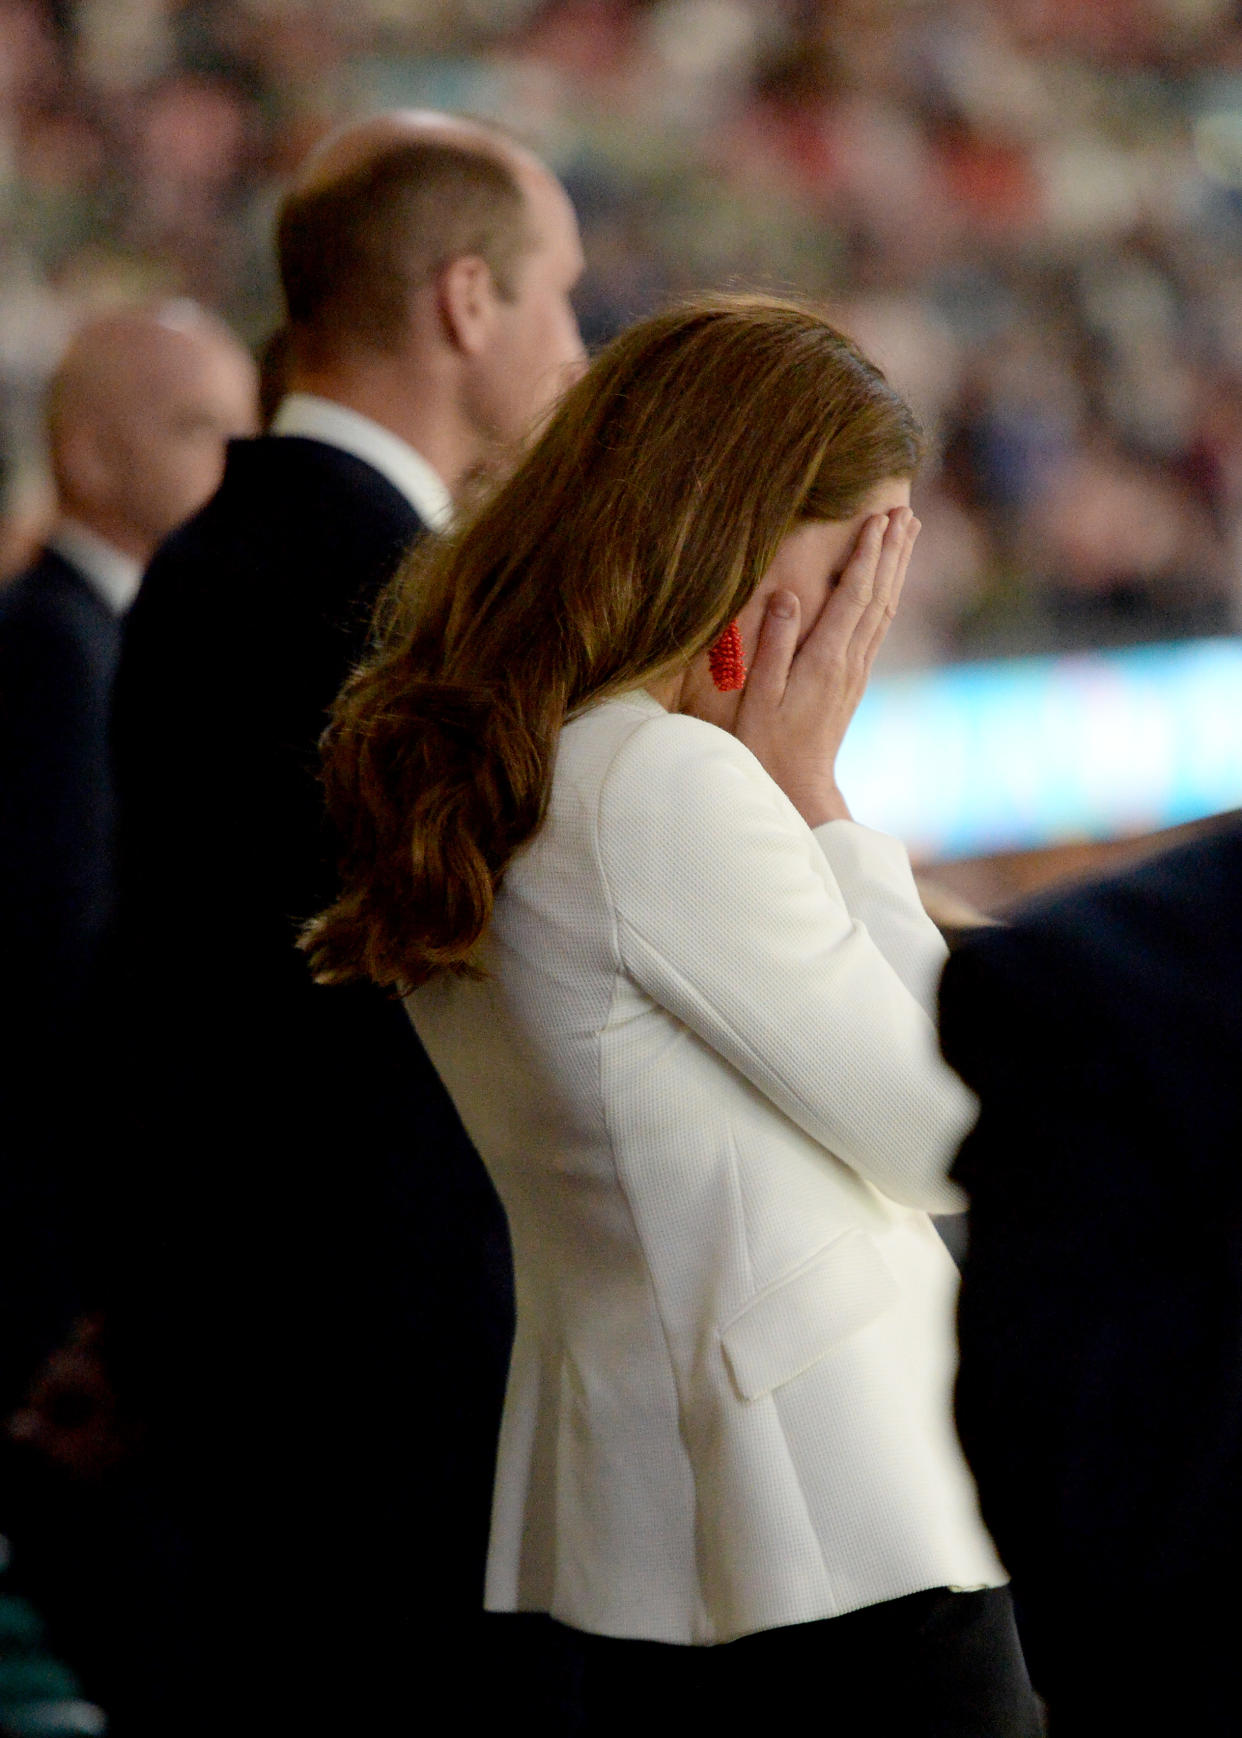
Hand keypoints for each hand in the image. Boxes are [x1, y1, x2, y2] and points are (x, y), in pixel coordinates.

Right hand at [735, 507, 918, 827]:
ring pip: (885, 609)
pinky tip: (889, 583)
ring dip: (897, 569)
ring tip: (908, 534)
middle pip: (879, 595)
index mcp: (825, 659)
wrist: (798, 786)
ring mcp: (855, 671)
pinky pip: (878, 627)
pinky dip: (887, 595)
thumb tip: (788, 595)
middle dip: (893, 551)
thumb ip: (774, 643)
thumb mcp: (760, 695)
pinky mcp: (854, 680)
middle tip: (907, 513)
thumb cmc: (768, 743)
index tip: (878, 519)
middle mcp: (849, 661)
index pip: (853, 596)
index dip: (867, 556)